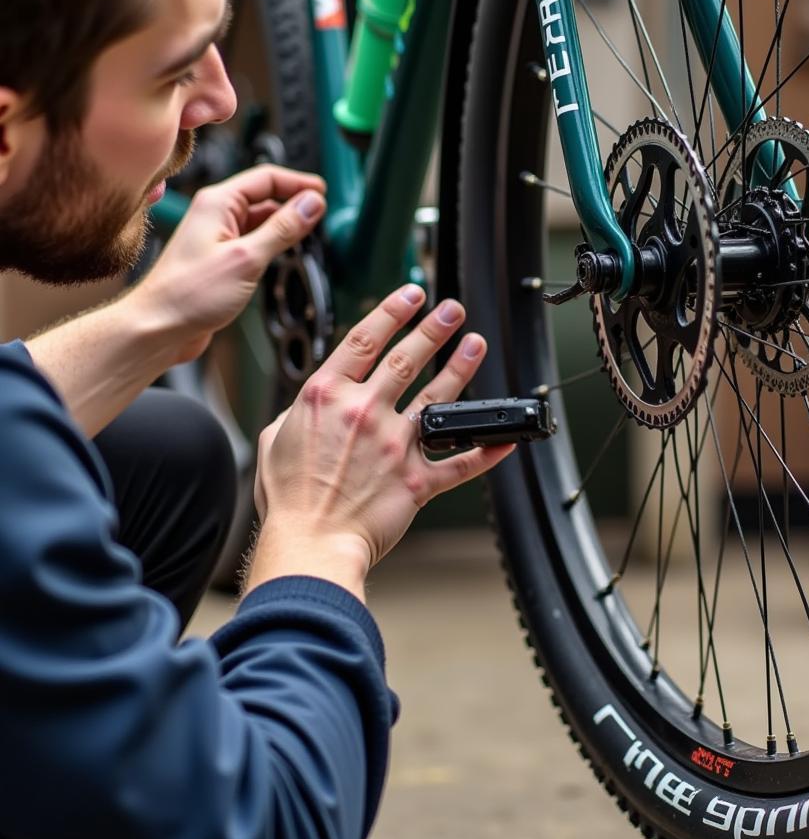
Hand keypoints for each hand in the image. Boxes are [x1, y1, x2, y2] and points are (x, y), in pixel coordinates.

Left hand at [130, 165, 326, 361]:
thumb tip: (312, 204)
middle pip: (264, 196)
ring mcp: (217, 236)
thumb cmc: (188, 295)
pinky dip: (272, 243)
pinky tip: (285, 254)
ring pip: (259, 220)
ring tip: (310, 234)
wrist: (157, 327)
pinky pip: (252, 240)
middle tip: (323, 215)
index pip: (267, 178)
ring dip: (284, 224)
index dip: (299, 183)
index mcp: (217, 203)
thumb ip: (283, 229)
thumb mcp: (247, 258)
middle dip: (294, 202)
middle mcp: (215, 214)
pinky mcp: (219, 258)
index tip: (324, 192)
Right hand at [246, 286, 513, 599]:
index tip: (411, 294)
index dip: (392, 311)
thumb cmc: (290, 500)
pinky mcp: (416, 480)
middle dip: (434, 328)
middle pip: (407, 358)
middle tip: (452, 309)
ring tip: (475, 343)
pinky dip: (486, 450)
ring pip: (437, 396)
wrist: (310, 544)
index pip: (364, 340)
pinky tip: (504, 437)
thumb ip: (297, 412)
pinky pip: (460, 463)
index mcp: (326, 397)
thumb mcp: (272, 440)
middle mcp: (364, 413)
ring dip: (460, 366)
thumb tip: (312, 402)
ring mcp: (394, 445)